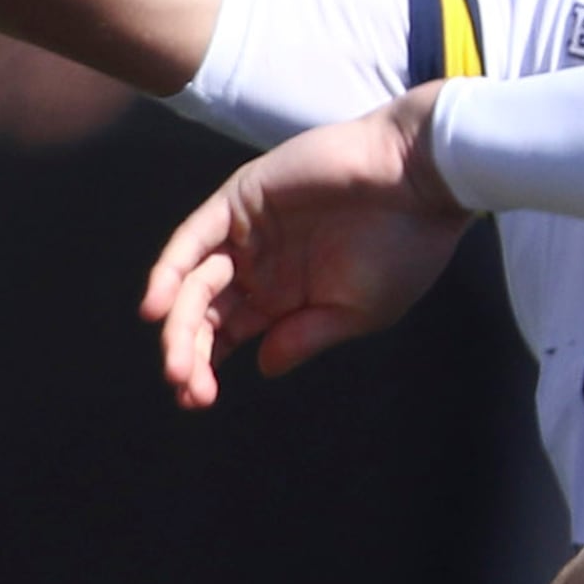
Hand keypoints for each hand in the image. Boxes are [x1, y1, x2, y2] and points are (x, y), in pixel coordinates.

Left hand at [142, 84, 467, 408]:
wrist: (424, 182)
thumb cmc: (405, 249)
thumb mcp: (359, 312)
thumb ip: (305, 337)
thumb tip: (261, 367)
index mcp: (286, 296)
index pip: (227, 336)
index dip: (205, 367)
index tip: (196, 400)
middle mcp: (260, 264)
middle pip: (203, 314)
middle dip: (188, 352)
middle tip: (186, 387)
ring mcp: (248, 231)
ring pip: (193, 282)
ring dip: (177, 323)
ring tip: (176, 363)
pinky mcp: (241, 198)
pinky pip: (193, 237)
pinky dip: (171, 271)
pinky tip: (159, 307)